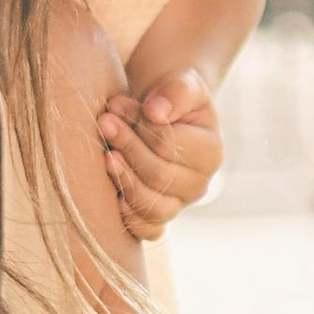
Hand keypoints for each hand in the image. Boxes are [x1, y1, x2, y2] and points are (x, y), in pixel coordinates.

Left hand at [97, 70, 223, 240]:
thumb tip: (156, 113)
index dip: (138, 127)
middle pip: (159, 177)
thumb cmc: (172, 97)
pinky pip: (147, 230)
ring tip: (104, 156)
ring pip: (152, 207)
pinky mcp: (160, 217)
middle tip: (103, 123)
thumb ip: (175, 91)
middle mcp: (200, 184)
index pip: (170, 146)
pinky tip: (112, 194)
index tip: (114, 105)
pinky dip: (128, 218)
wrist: (162, 115)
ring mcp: (180, 204)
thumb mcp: (182, 82)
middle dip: (127, 149)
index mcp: (211, 152)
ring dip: (123, 181)